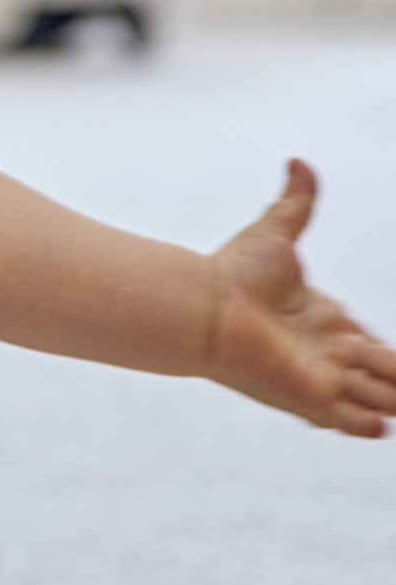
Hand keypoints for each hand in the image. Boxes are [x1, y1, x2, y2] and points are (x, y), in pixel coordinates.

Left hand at [205, 162, 395, 438]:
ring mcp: (321, 377)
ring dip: (391, 392)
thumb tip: (298, 162)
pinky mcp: (313, 397)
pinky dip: (368, 420)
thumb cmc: (234, 272)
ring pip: (375, 395)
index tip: (383, 347)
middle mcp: (325, 351)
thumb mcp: (276, 232)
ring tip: (394, 394)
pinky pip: (351, 420)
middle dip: (395, 371)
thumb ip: (295, 203)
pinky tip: (381, 422)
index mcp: (322, 319)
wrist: (206, 305)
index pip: (364, 340)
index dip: (379, 346)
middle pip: (378, 369)